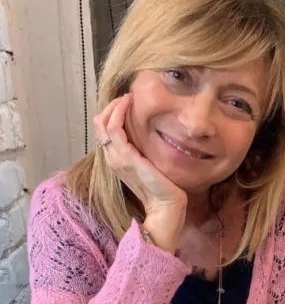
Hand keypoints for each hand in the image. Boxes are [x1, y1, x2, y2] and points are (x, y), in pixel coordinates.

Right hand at [93, 93, 186, 250]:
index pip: (104, 131)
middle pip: (99, 124)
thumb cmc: (161, 188)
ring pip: (104, 123)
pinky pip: (114, 128)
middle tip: (127, 97)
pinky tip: (129, 103)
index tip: (127, 103)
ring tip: (128, 97)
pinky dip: (119, 112)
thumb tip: (147, 137)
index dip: (112, 113)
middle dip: (111, 107)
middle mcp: (111, 158)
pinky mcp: (126, 157)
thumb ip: (142, 152)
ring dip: (115, 106)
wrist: (166, 206)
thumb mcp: (148, 166)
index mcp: (116, 160)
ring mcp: (116, 158)